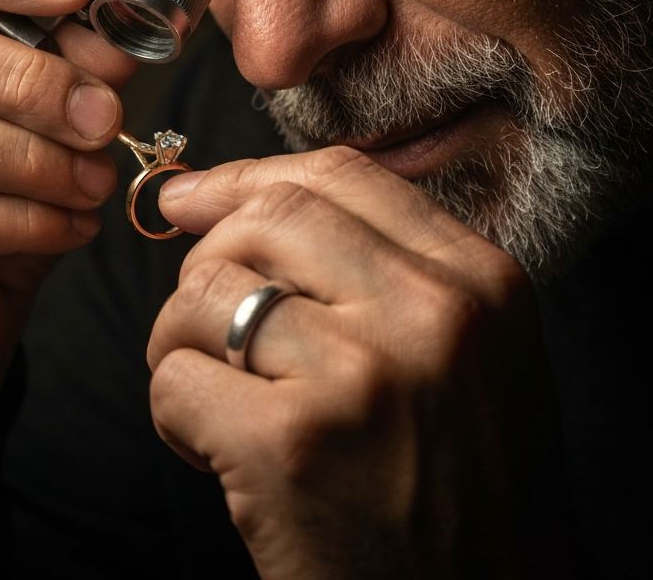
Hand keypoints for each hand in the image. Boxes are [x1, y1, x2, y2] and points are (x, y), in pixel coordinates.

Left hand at [148, 147, 557, 578]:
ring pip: (204, 292)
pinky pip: (174, 377)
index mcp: (479, 281)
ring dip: (181, 341)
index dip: (248, 179)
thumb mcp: (463, 351)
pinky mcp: (289, 444)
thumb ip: (375, 260)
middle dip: (208, 257)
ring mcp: (360, 375)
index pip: (341, 176)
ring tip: (216, 393)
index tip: (193, 199)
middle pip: (266, 218)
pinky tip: (213, 450)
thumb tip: (223, 194)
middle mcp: (430, 315)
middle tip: (205, 315)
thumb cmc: (444, 477)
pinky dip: (173, 413)